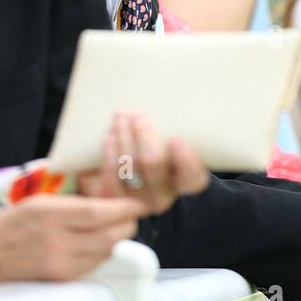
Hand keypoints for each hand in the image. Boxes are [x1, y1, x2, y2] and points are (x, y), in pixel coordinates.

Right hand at [0, 196, 143, 283]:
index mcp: (50, 213)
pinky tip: (96, 242)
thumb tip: (108, 195)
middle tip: (129, 214)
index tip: (135, 202)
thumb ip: (74, 200)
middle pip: (111, 235)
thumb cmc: (12, 223)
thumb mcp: (40, 200)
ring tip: (112, 226)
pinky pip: (95, 264)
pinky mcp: (62, 277)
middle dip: (127, 224)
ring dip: (116, 238)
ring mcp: (61, 262)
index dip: (124, 207)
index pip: (99, 212)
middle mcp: (57, 240)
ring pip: (107, 251)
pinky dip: (103, 252)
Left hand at [77, 111, 208, 213]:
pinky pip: (110, 178)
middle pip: (153, 164)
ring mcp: (139, 203)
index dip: (185, 160)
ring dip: (123, 138)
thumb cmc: (162, 149)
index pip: (192, 175)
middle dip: (143, 136)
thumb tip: (170, 97)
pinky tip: (109, 137)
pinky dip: (109, 155)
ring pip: (128, 167)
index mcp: (188, 181)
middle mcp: (165, 197)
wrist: (139, 178)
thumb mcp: (174, 140)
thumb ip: (173, 128)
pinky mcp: (115, 202)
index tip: (176, 139)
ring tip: (120, 117)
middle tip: (137, 115)